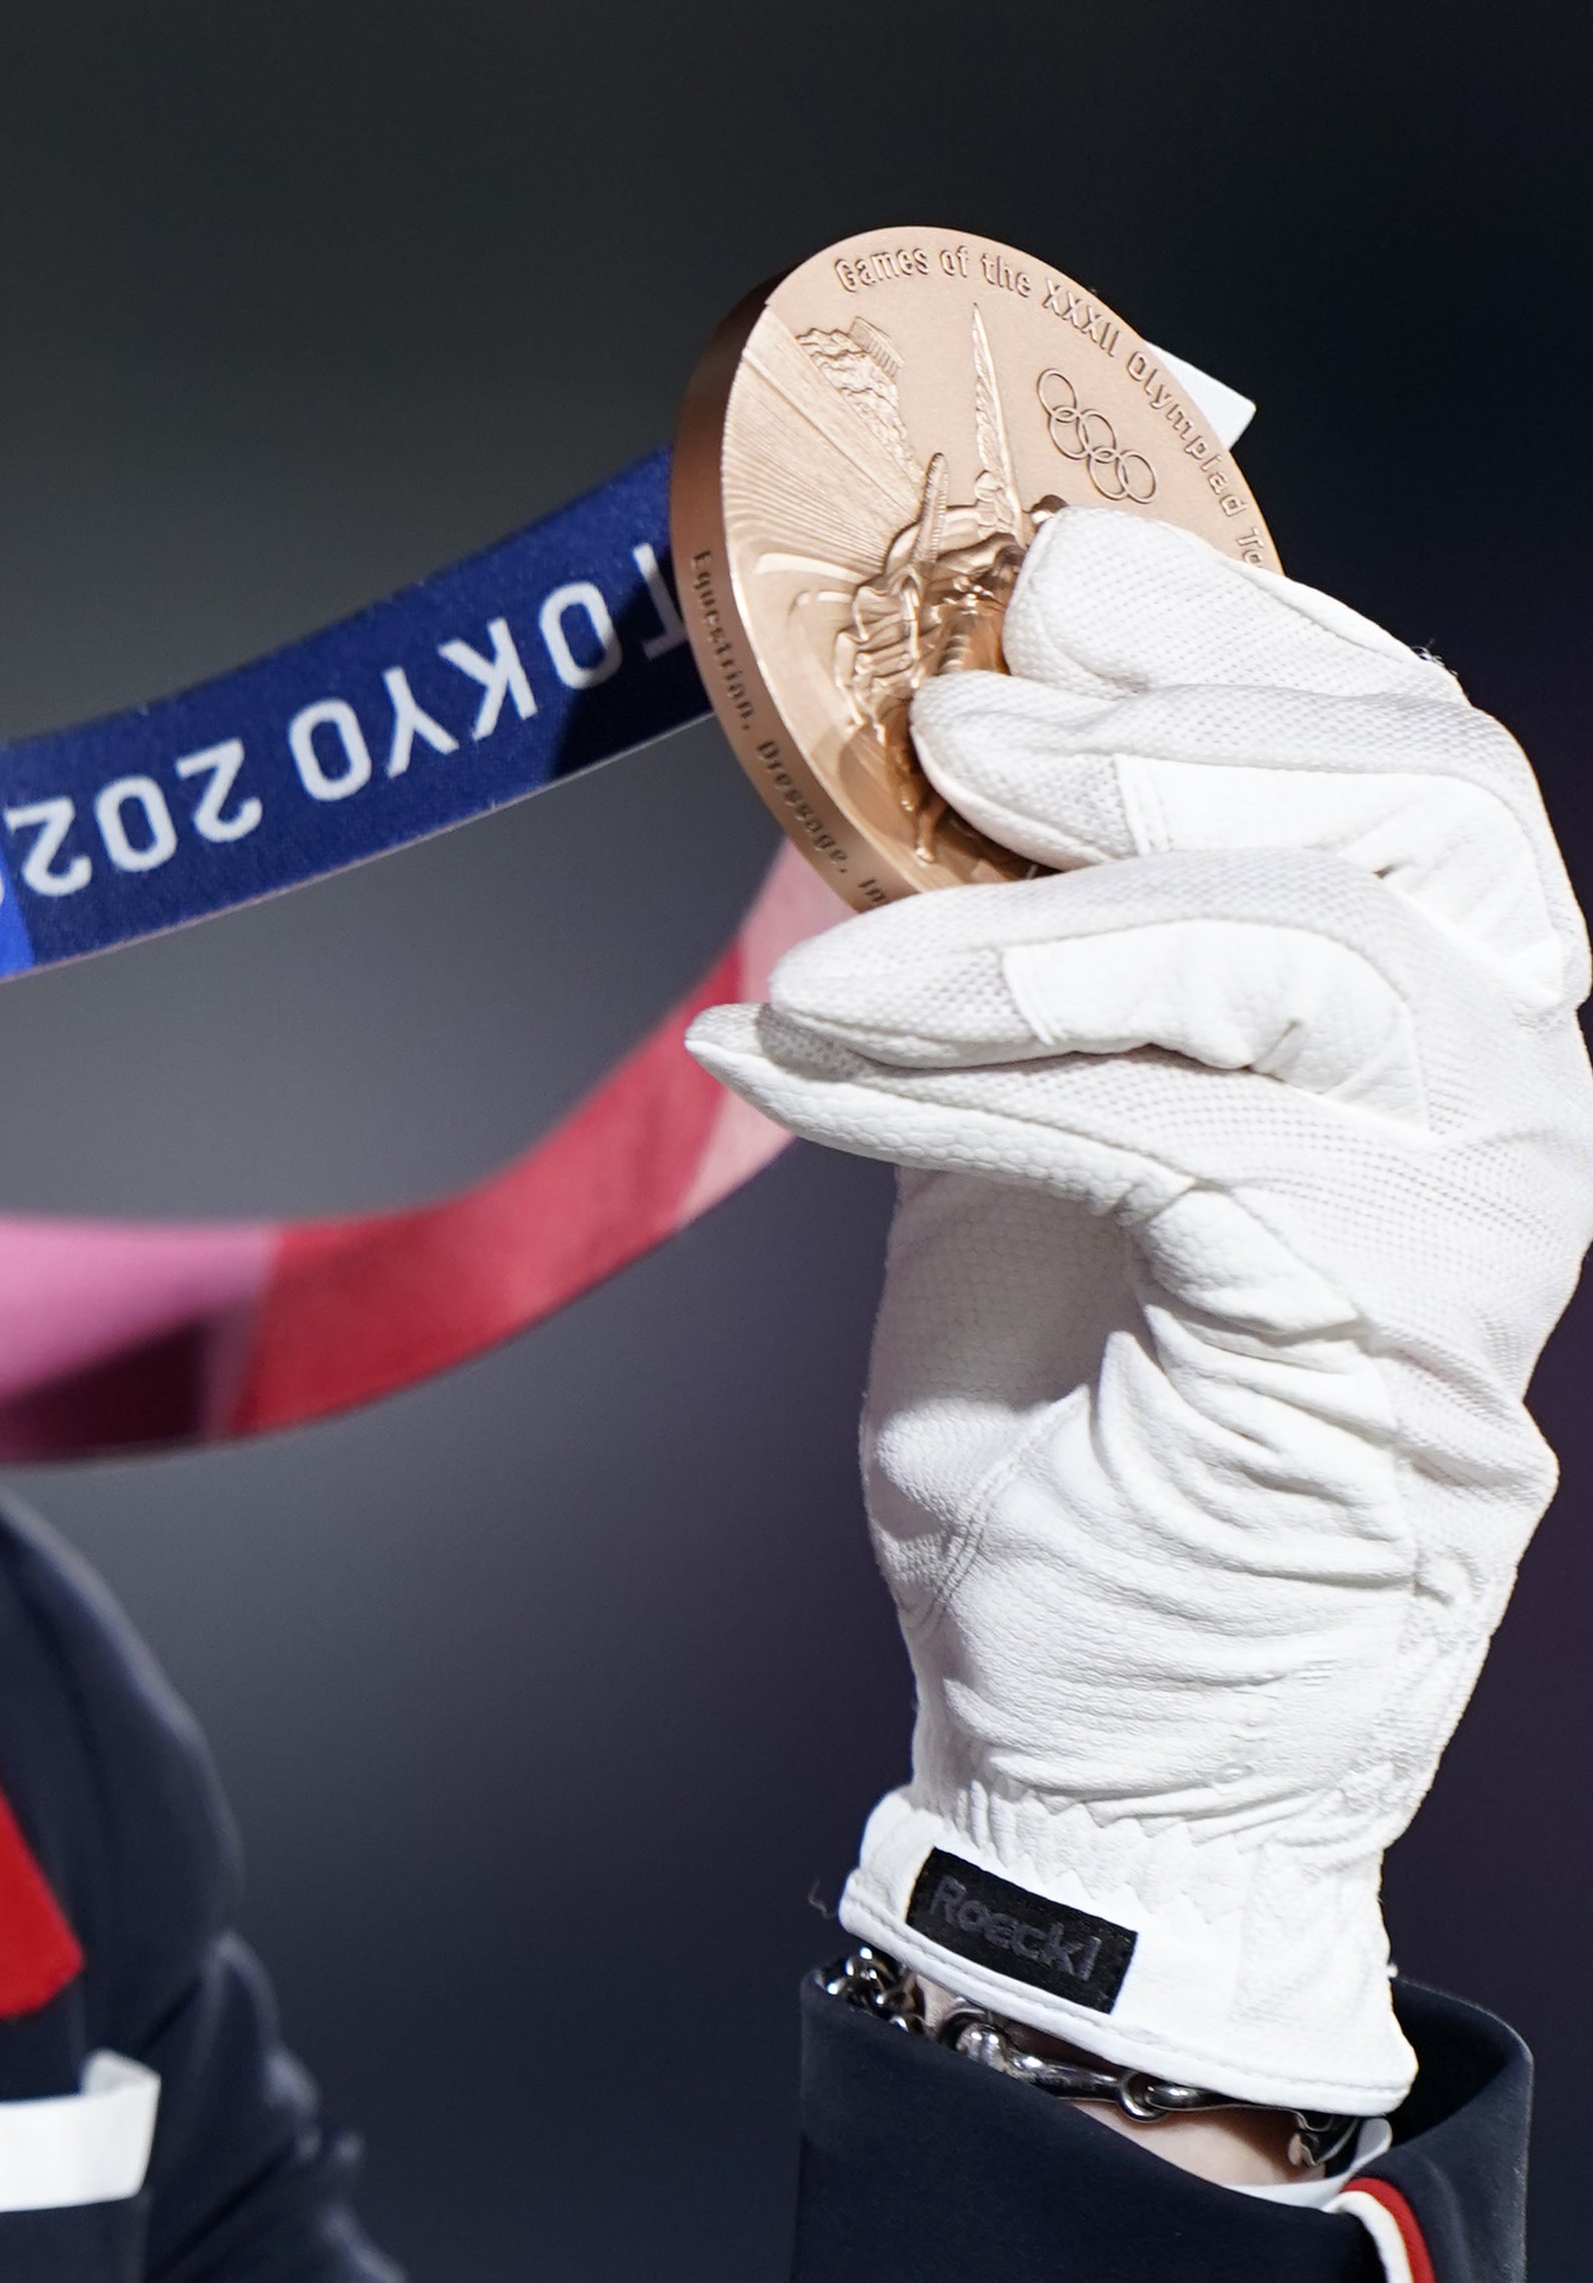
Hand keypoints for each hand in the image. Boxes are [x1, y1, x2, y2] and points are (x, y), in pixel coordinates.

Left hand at [690, 506, 1592, 2117]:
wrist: (1089, 1723)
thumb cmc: (1068, 1421)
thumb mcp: (997, 1108)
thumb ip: (976, 928)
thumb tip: (845, 747)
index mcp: (1426, 987)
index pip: (1392, 729)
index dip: (1235, 615)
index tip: (1047, 559)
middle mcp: (1493, 1073)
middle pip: (1416, 793)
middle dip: (1163, 725)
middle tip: (942, 724)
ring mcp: (1467, 1199)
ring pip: (1304, 948)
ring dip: (1036, 916)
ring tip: (837, 942)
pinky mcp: (1375, 1322)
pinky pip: (1179, 1133)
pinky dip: (963, 1080)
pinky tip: (790, 1061)